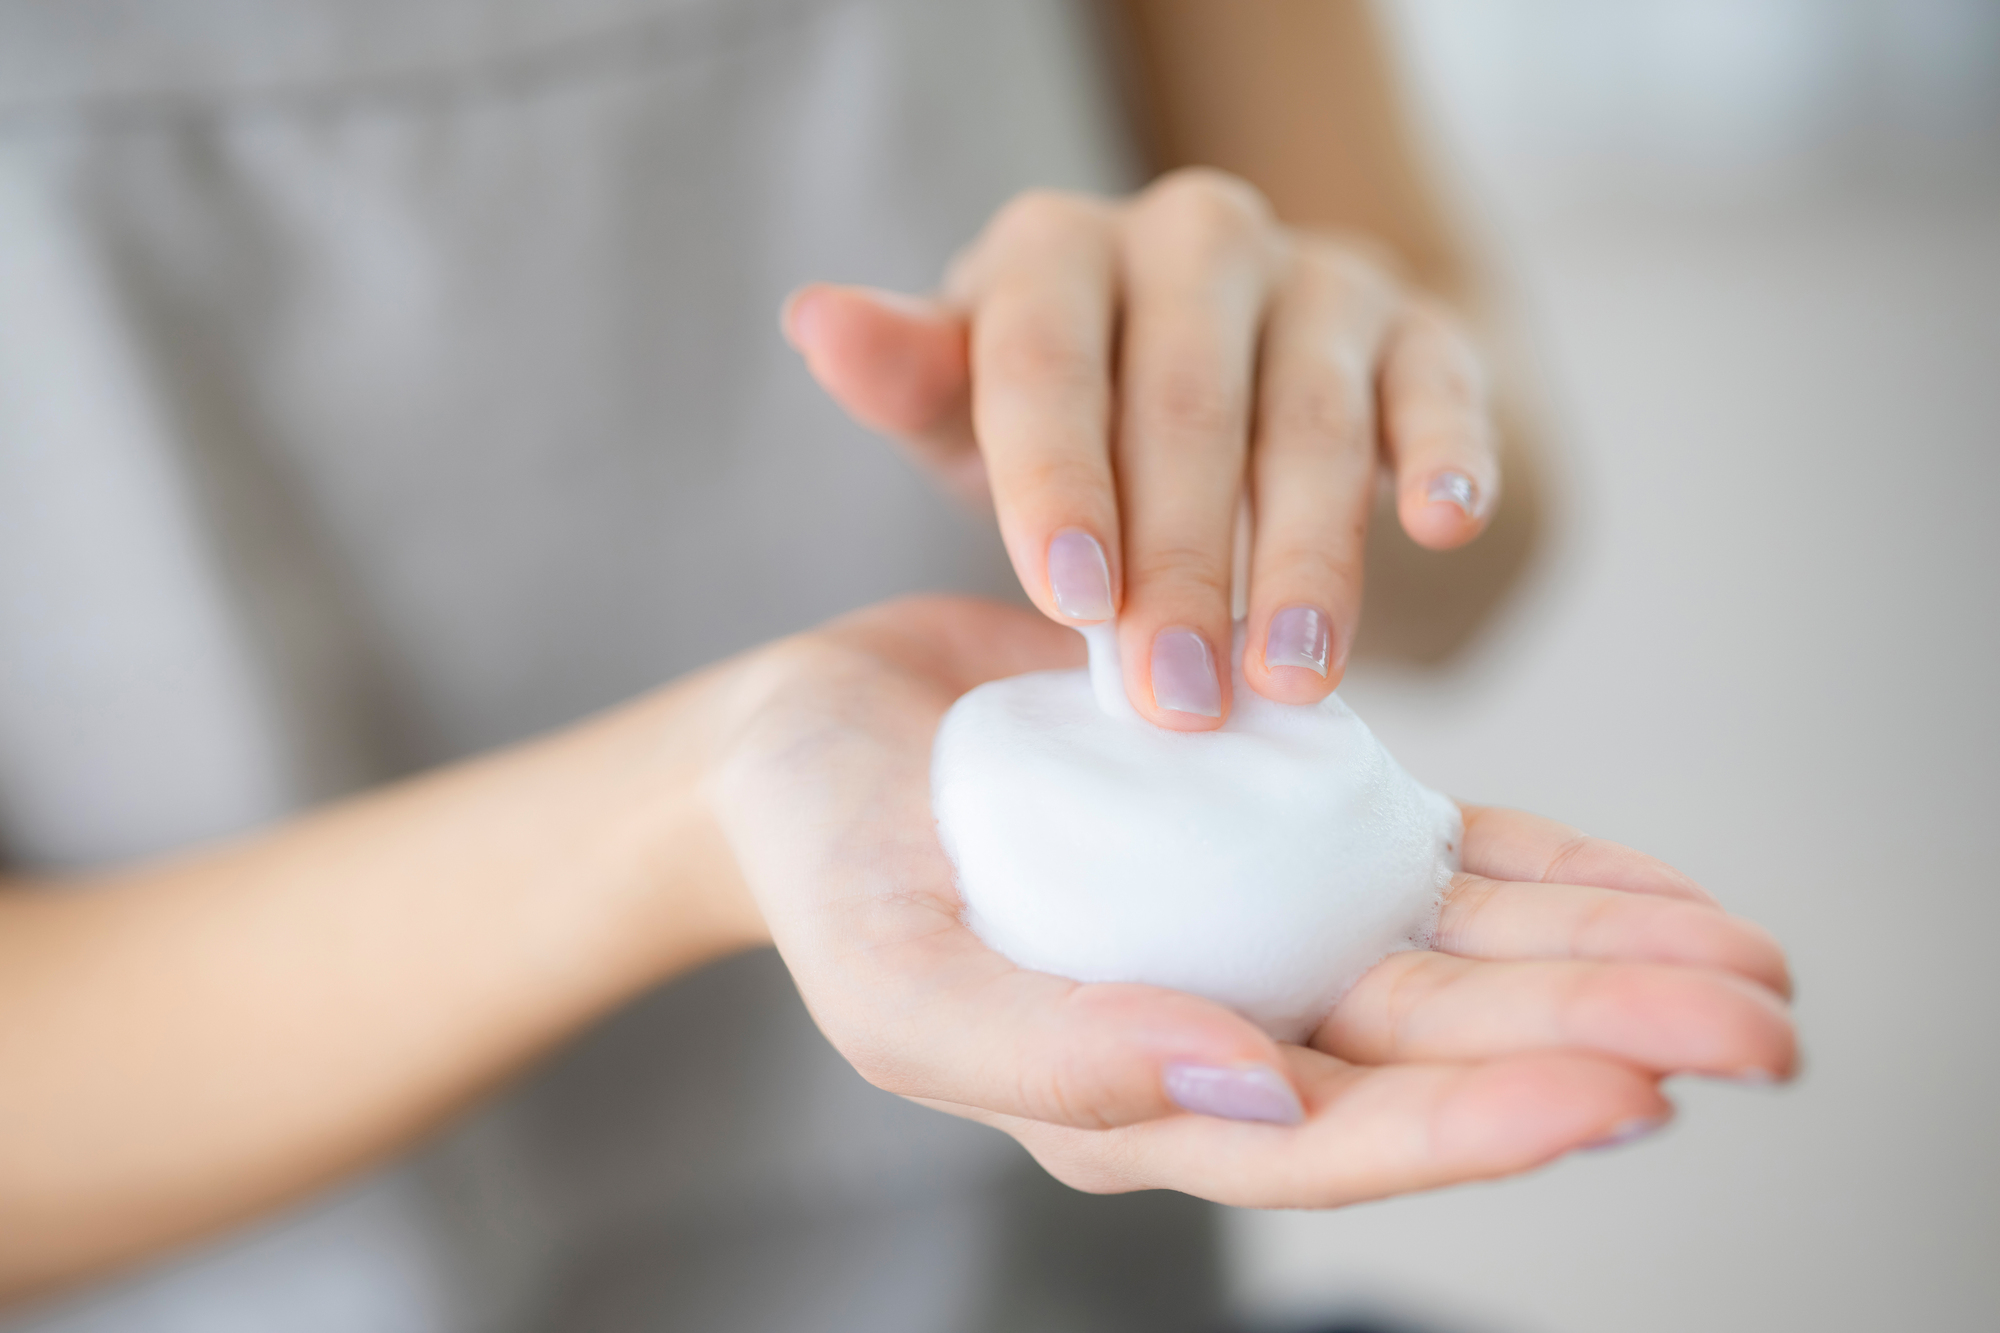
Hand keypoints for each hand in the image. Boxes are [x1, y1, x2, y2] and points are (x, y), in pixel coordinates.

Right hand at [709, 597, 1794, 1207]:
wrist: (811, 741)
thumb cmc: (827, 871)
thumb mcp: (898, 979)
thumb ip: (1055, 1054)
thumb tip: (1254, 1083)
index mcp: (1141, 1096)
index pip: (1336, 1138)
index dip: (1482, 1124)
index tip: (1627, 1092)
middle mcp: (1231, 1023)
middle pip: (1441, 1050)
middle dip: (1607, 1040)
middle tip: (1766, 1032)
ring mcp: (1265, 924)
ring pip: (1467, 960)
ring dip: (1613, 963)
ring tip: (1755, 968)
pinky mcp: (1283, 826)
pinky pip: (1438, 860)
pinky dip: (1550, 873)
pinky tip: (1649, 887)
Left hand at [784, 169, 1497, 729]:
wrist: (1220, 368)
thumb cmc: (1067, 413)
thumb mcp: (970, 404)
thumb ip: (908, 379)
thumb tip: (816, 319)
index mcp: (1061, 249)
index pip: (1045, 352)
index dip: (1055, 475)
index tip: (1070, 603)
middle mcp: (1192, 237)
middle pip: (1184, 398)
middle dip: (1179, 559)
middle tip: (1174, 702)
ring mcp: (1316, 277)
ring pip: (1314, 412)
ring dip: (1307, 553)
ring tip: (1291, 682)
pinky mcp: (1420, 329)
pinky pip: (1444, 385)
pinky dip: (1448, 453)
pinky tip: (1444, 529)